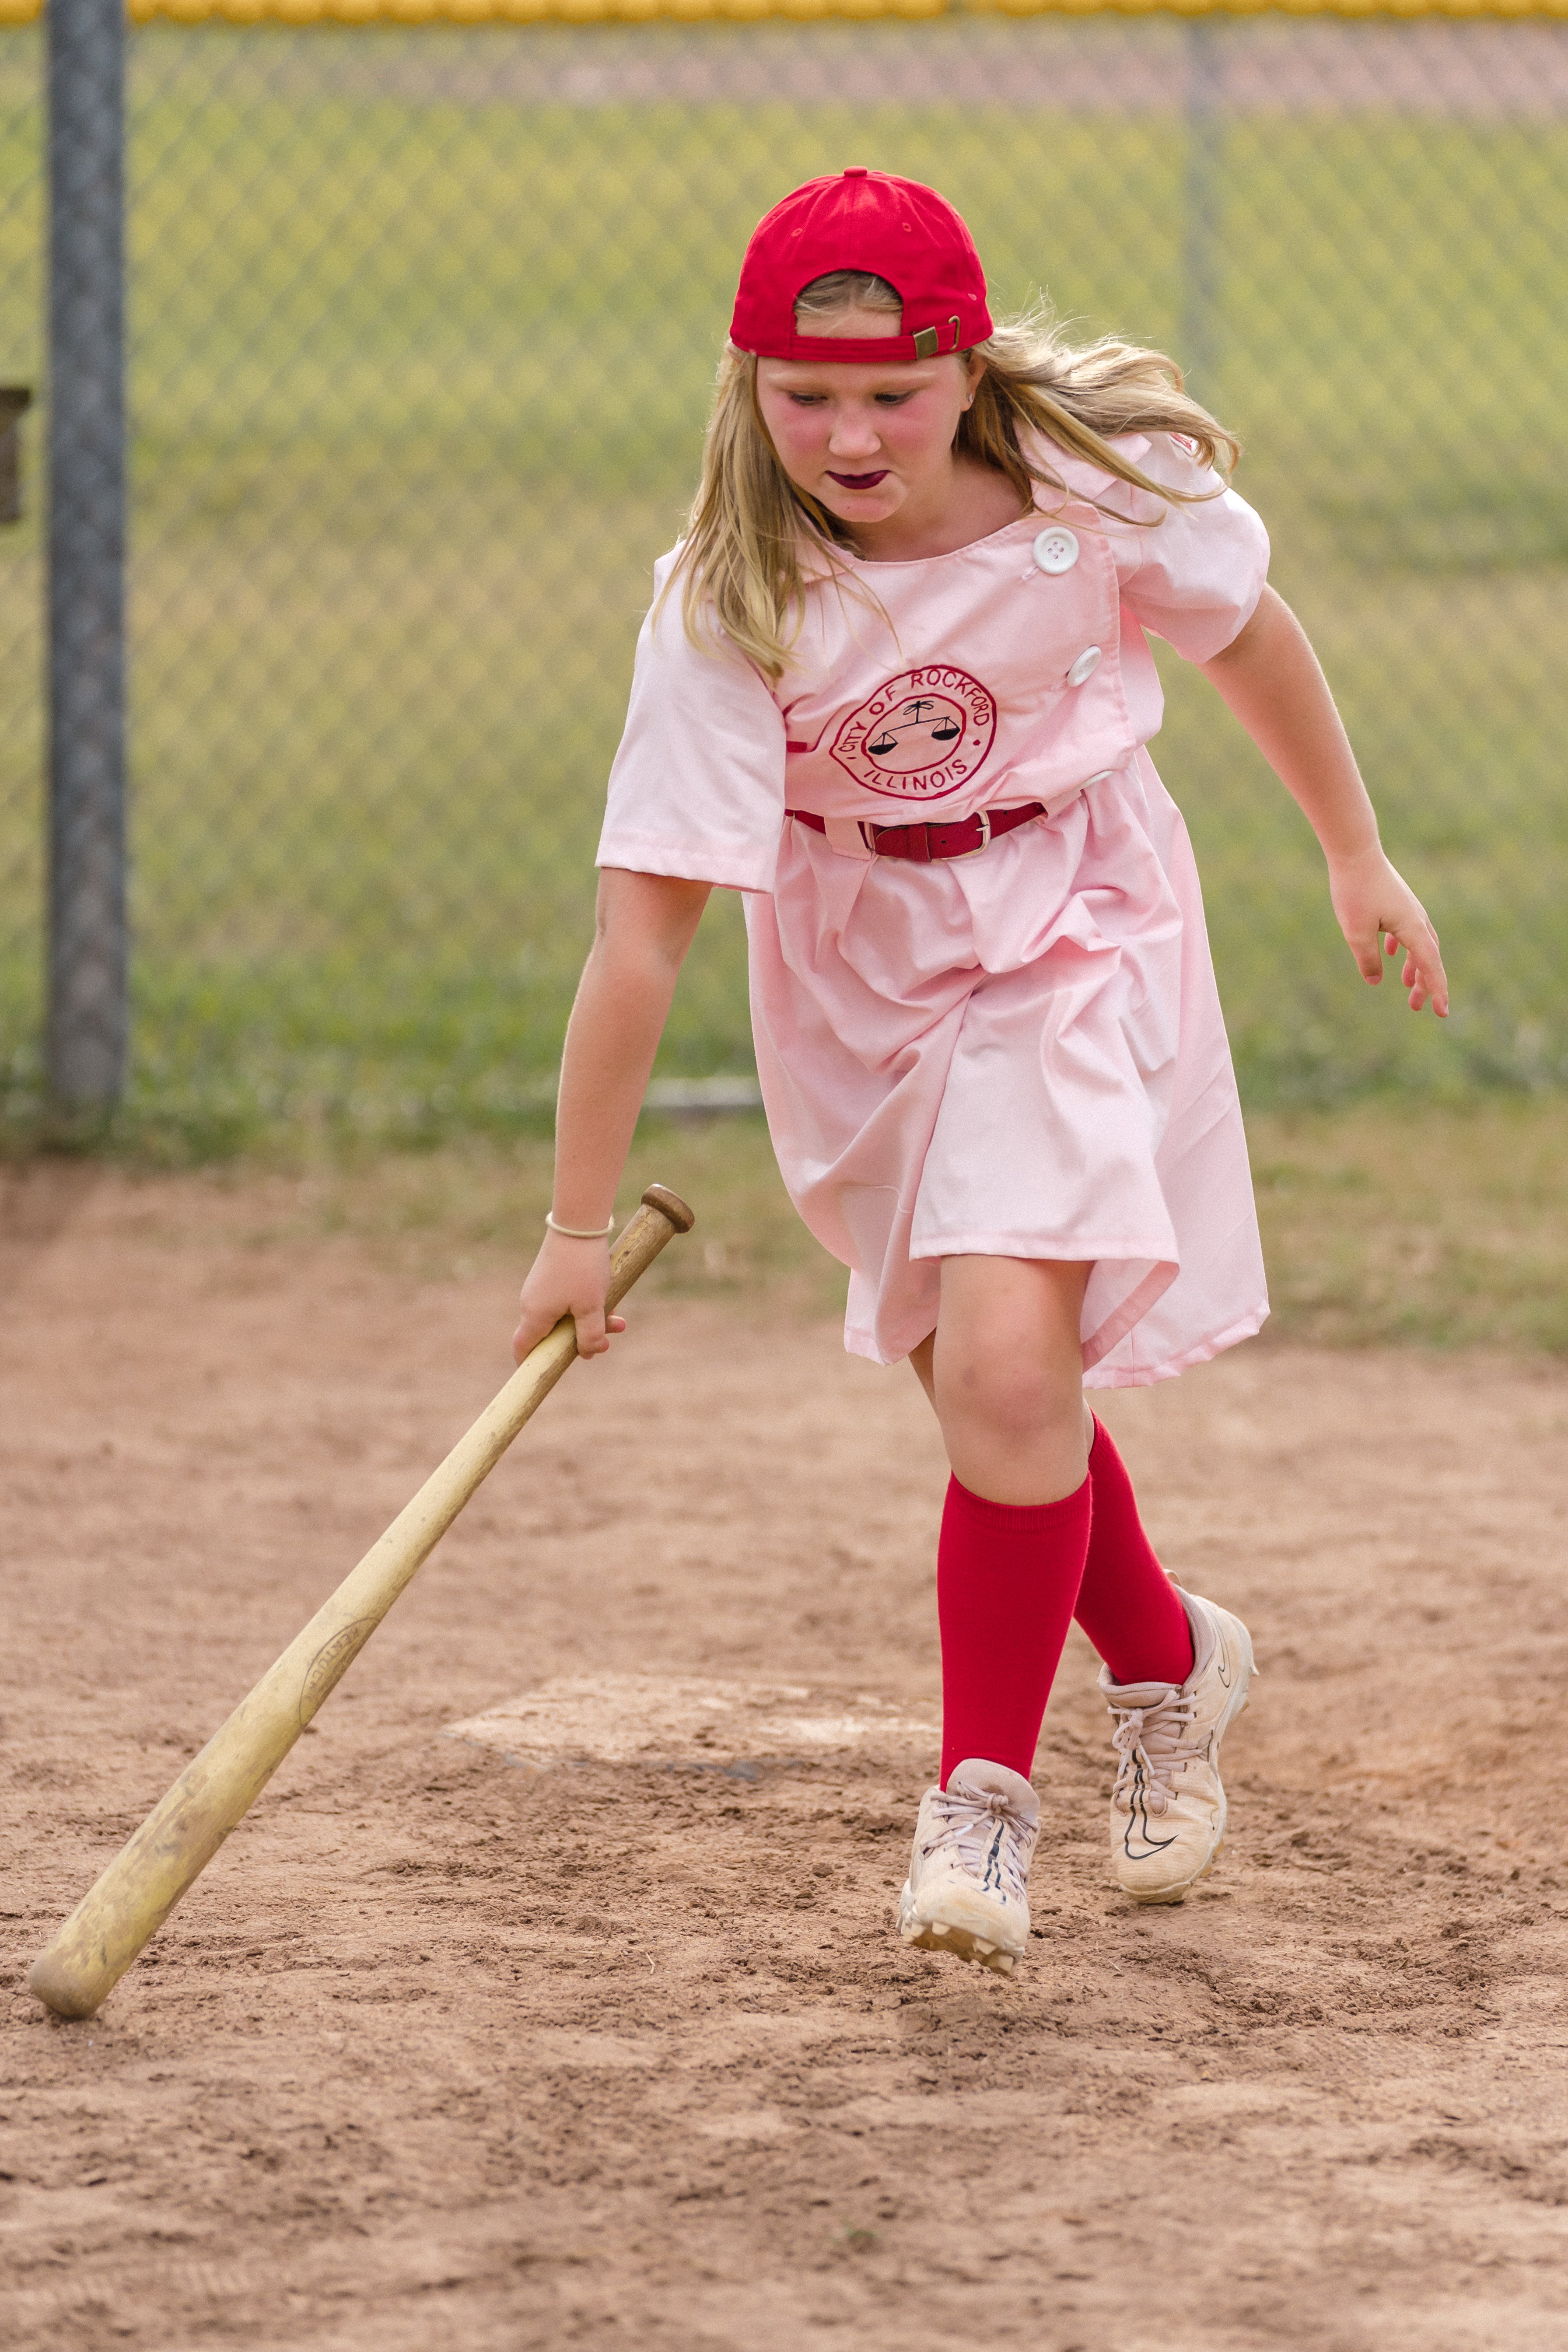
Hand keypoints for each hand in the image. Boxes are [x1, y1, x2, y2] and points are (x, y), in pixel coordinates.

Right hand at [511, 1229, 626, 1364]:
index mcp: (534, 1315)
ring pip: (566, 1317)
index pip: (522, 1349)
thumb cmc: (582, 1268)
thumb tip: (589, 1353)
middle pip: (551, 1336)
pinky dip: (588, 1305)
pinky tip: (612, 1300)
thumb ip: (590, 1336)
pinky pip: (569, 1301)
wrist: (579, 1224)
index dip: (532, 1365)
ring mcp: (542, 1289)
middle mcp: (532, 1303)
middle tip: (607, 1342)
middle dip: (581, 1341)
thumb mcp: (591, 1307)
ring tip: (620, 1322)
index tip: (548, 1373)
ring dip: (592, 1322)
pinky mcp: (553, 1277)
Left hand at [1327, 844, 1448, 1016]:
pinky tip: (1392, 954)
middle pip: (1428, 957)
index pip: (1431, 966)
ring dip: (1415, 966)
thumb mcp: (1356, 932)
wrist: (1355, 852)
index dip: (1438, 990)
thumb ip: (1367, 959)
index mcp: (1413, 928)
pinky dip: (1403, 947)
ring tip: (1407, 985)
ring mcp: (1408, 909)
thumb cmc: (1355, 892)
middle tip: (1417, 1008)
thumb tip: (1375, 980)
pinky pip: (1406, 930)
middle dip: (1425, 984)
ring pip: (1418, 944)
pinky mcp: (1397, 902)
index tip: (1442, 1013)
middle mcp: (1417, 919)